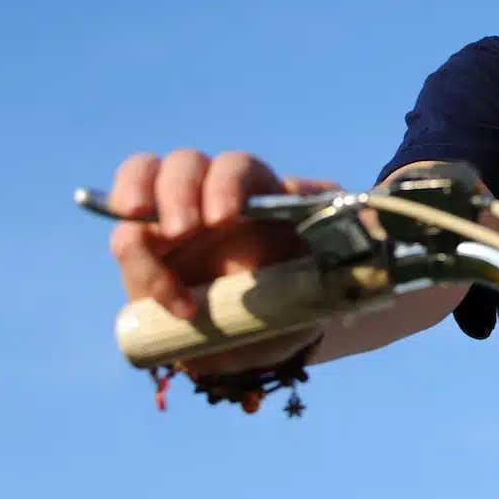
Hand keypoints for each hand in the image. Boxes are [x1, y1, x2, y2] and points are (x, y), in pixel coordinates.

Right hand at [107, 149, 339, 373]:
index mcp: (258, 191)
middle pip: (181, 164)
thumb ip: (347, 236)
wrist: (281, 333)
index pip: (237, 168)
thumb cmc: (312, 285)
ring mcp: (173, 221)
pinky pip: (128, 241)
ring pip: (141, 184)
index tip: (225, 218)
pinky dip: (141, 268)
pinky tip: (177, 305)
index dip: (226, 185)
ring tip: (144, 247)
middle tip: (182, 229)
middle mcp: (210, 196)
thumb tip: (370, 217)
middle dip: (176, 191)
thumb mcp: (335, 260)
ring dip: (137, 207)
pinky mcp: (147, 255)